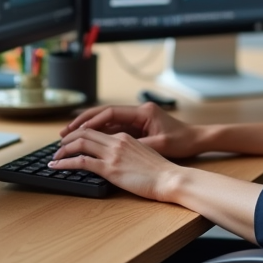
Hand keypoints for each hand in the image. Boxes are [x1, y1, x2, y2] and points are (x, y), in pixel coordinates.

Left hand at [50, 127, 180, 201]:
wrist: (170, 178)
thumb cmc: (161, 171)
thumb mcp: (143, 154)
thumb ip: (128, 152)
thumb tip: (116, 158)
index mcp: (125, 137)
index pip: (97, 130)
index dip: (81, 133)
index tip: (71, 139)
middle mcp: (117, 141)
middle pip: (84, 133)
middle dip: (67, 138)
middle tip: (58, 145)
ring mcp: (113, 154)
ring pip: (80, 144)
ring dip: (63, 149)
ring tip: (54, 156)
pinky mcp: (110, 168)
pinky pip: (81, 162)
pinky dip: (65, 162)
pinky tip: (56, 166)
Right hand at [60, 102, 201, 158]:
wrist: (197, 139)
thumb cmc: (182, 141)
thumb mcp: (161, 144)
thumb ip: (140, 144)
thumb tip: (118, 149)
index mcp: (143, 112)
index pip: (110, 113)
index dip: (91, 122)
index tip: (75, 130)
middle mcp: (138, 112)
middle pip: (104, 115)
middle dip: (83, 123)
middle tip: (64, 132)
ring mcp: (137, 120)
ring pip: (107, 122)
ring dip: (89, 129)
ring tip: (70, 137)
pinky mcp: (138, 128)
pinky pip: (113, 129)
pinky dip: (100, 135)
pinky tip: (87, 142)